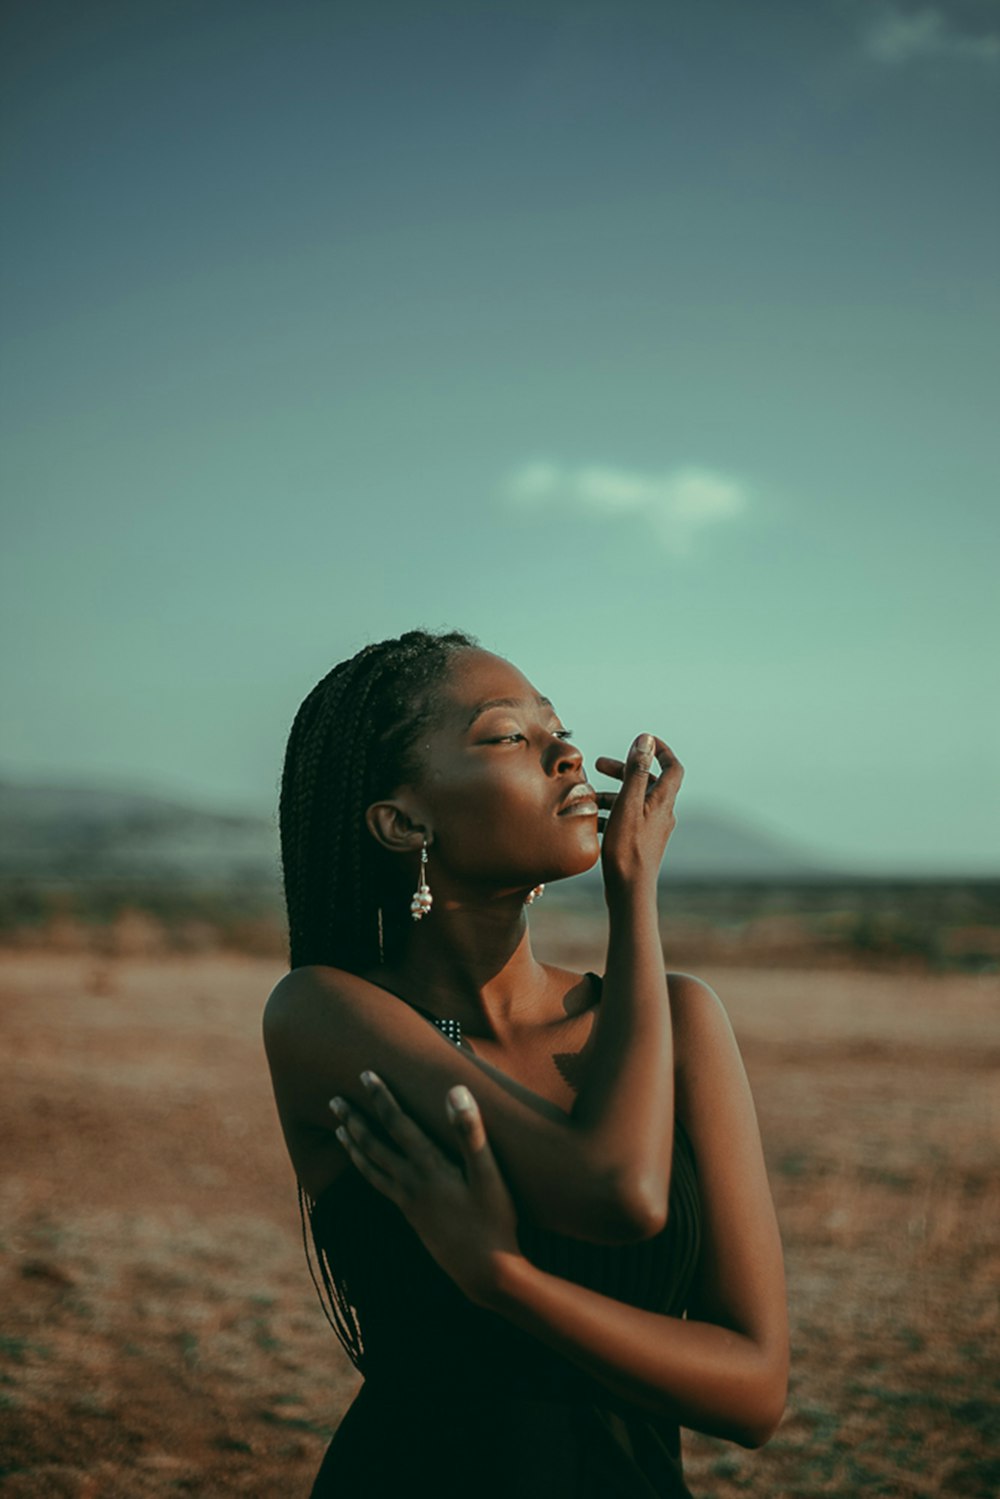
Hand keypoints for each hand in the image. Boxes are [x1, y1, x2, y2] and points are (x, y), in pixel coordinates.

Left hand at [330, 1073, 523, 1306]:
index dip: (381, 1097)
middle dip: (354, 1120)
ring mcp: (410, 1203)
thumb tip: (455, 1090)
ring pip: (371, 1169)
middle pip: (374, 1146)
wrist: (486, 1273)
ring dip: (354, 1146)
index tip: (364, 1074)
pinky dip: (367, 1172)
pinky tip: (368, 1169)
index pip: (398, 1124)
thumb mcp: (488, 1175)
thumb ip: (470, 1132)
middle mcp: (412, 1184)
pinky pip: (381, 1187)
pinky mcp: (413, 1218)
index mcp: (429, 1168)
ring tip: (339, 1132)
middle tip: (333, 1100)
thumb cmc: (495, 1221)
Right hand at [594, 733, 682, 896]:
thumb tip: (646, 739)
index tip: (642, 741)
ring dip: (613, 793)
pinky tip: (592, 819)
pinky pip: (628, 818)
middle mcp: (662, 814)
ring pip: (634, 801)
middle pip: (648, 782)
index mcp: (662, 801)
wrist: (630, 891)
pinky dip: (612, 812)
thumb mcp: (627, 804)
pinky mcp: (642, 842)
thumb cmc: (627, 849)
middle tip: (598, 765)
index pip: (673, 767)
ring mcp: (653, 829)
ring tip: (588, 796)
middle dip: (624, 770)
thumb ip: (636, 771)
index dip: (660, 750)